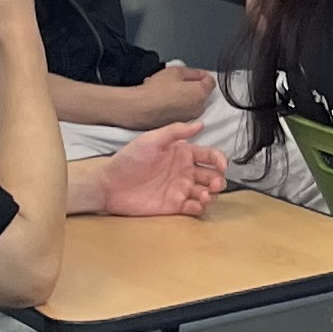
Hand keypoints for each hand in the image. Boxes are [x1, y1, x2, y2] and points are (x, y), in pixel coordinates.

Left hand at [95, 121, 223, 217]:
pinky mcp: (174, 206)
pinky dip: (200, 207)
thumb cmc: (128, 160)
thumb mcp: (150, 140)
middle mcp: (185, 171)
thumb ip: (175, 132)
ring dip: (211, 194)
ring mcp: (180, 189)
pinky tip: (194, 205)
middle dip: (218, 180)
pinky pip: (194, 208)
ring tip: (204, 195)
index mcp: (182, 154)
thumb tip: (200, 124)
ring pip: (207, 192)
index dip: (219, 159)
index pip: (209, 155)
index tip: (222, 165)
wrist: (110, 186)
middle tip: (214, 184)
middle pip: (212, 175)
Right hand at [104, 63, 214, 129]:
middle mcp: (199, 108)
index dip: (203, 75)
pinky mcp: (181, 124)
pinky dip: (179, 106)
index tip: (194, 74)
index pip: (211, 82)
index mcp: (201, 93)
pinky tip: (166, 101)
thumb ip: (194, 72)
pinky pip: (184, 111)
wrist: (140, 108)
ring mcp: (190, 117)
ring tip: (169, 91)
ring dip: (186, 97)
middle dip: (194, 87)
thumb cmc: (157, 89)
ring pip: (193, 103)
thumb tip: (202, 75)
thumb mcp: (176, 71)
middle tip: (179, 82)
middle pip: (202, 93)